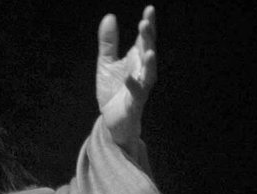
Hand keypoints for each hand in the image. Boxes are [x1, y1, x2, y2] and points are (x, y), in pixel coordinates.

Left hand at [96, 5, 156, 148]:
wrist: (112, 120)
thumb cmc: (113, 90)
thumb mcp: (106, 63)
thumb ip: (108, 43)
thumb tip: (110, 17)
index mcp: (136, 60)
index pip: (144, 39)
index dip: (148, 25)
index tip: (149, 9)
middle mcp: (141, 72)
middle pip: (148, 52)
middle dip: (148, 39)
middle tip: (145, 23)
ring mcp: (140, 88)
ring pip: (149, 75)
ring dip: (149, 63)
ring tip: (149, 51)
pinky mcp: (133, 104)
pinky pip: (136, 95)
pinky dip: (133, 86)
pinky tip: (128, 77)